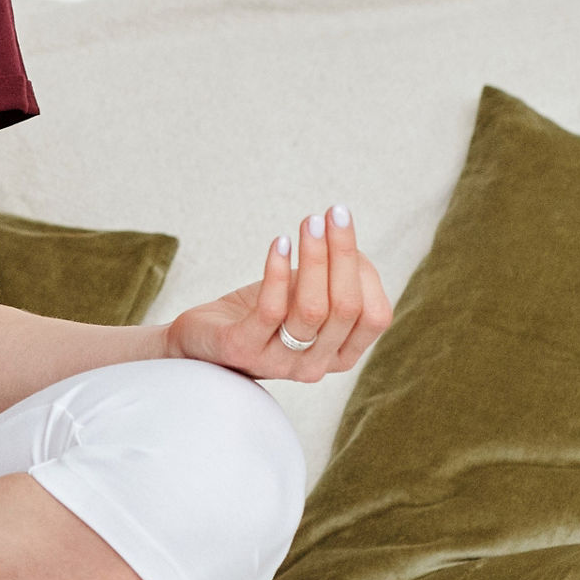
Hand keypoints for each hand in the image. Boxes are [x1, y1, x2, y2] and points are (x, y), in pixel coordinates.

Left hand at [164, 204, 391, 383]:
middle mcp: (315, 366)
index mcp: (340, 355)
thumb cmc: (265, 311)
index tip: (345, 227)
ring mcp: (280, 363)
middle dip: (342, 253)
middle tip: (334, 213)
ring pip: (312, 309)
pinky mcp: (244, 350)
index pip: (375, 317)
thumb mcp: (308, 295)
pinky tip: (280, 243)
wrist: (204, 338)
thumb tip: (349, 246)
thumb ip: (336, 279)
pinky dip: (278, 270)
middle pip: (345, 308)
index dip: (366, 272)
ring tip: (310, 222)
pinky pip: (271, 309)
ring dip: (314, 257)